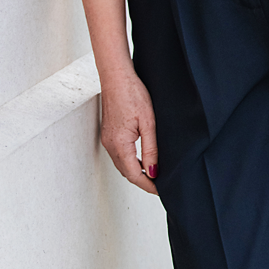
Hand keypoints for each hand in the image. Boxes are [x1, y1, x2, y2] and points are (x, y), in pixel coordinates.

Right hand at [99, 68, 159, 193]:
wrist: (116, 77)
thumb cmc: (132, 94)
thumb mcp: (148, 123)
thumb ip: (151, 149)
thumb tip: (153, 172)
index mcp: (119, 144)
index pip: (134, 174)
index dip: (147, 185)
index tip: (161, 190)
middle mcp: (110, 145)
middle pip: (126, 172)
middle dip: (143, 181)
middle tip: (160, 186)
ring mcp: (107, 139)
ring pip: (122, 164)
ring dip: (136, 172)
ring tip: (154, 175)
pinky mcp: (109, 134)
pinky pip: (119, 154)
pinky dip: (131, 161)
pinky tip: (142, 159)